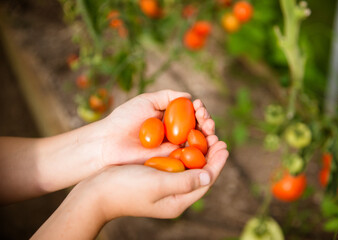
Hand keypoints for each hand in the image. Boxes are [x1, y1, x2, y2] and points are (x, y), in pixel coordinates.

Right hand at [78, 137, 226, 220]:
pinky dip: (181, 147)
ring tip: (203, 129)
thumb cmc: (125, 189)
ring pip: (188, 163)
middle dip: (209, 151)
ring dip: (196, 146)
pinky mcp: (155, 175)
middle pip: (199, 171)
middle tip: (215, 132)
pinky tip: (183, 134)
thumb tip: (209, 175)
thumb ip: (185, 182)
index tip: (224, 144)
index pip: (206, 180)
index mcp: (178, 200)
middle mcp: (174, 193)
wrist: (96, 192)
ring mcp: (165, 184)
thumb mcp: (157, 185)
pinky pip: (175, 160)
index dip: (217, 162)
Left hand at [98, 90, 215, 166]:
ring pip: (197, 143)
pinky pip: (189, 157)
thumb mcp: (146, 101)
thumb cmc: (124, 119)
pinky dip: (200, 151)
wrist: (108, 143)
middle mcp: (174, 134)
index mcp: (169, 119)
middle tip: (206, 120)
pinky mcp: (171, 162)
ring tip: (210, 128)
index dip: (199, 111)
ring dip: (208, 135)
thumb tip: (190, 96)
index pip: (191, 114)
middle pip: (198, 129)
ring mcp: (173, 149)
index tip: (200, 107)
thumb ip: (168, 96)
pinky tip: (206, 143)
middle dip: (207, 123)